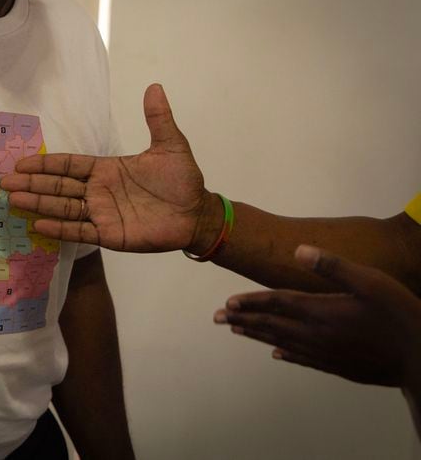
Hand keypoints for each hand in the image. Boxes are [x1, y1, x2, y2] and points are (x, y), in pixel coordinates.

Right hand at [1, 84, 217, 252]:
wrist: (197, 213)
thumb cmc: (183, 180)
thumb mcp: (170, 145)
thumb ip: (157, 119)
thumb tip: (154, 86)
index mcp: (106, 169)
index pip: (69, 165)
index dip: (45, 164)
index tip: (21, 163)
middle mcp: (98, 191)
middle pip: (58, 186)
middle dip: (32, 184)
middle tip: (5, 183)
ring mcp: (101, 213)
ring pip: (63, 208)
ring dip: (38, 204)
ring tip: (14, 200)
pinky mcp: (109, 234)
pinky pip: (79, 231)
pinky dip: (60, 228)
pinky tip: (38, 225)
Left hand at [215, 245, 420, 386]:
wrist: (420, 358)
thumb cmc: (398, 314)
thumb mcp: (369, 281)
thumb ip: (332, 265)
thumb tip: (298, 250)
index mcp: (319, 311)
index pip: (275, 304)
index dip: (250, 302)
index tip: (228, 303)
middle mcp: (315, 334)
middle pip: (271, 324)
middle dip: (242, 319)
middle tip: (217, 318)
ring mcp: (325, 353)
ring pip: (281, 342)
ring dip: (257, 335)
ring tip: (236, 331)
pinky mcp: (337, 366)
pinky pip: (302, 359)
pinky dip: (286, 354)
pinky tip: (276, 354)